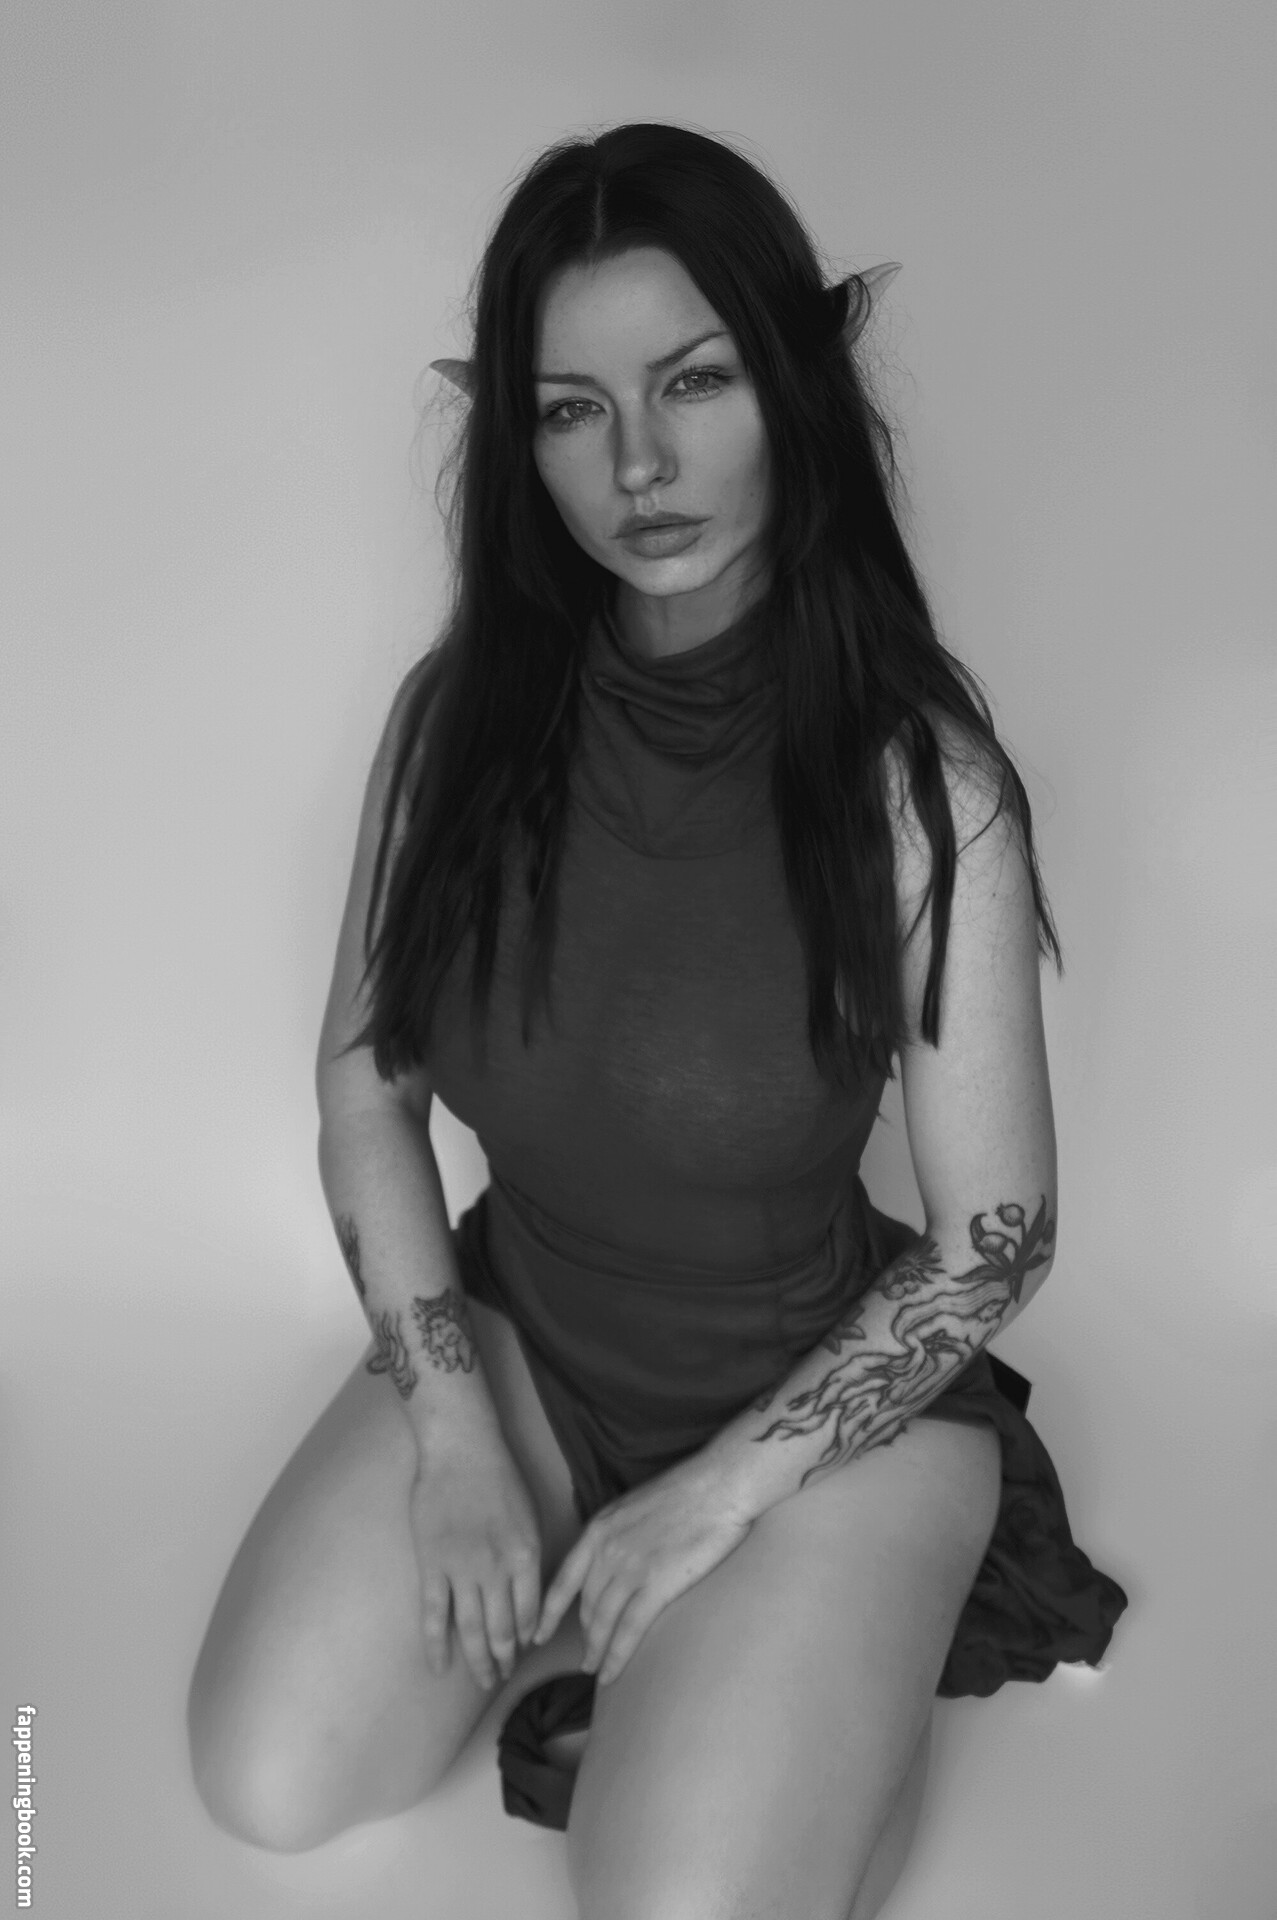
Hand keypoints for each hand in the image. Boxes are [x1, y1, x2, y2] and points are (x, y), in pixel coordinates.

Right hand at [408, 1427, 543, 1692]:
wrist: (461, 1451)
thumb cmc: (499, 1477)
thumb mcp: (528, 1516)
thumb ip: (527, 1555)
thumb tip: (525, 1590)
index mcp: (526, 1556)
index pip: (530, 1612)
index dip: (527, 1637)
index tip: (523, 1650)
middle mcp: (497, 1570)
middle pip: (503, 1629)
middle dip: (505, 1658)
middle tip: (503, 1675)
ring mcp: (462, 1571)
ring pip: (472, 1629)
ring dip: (479, 1660)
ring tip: (483, 1679)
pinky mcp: (432, 1567)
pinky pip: (435, 1615)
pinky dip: (436, 1645)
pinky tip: (439, 1667)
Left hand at [530, 1451, 753, 1685]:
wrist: (718, 1485)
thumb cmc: (687, 1491)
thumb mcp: (635, 1506)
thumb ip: (618, 1533)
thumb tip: (614, 1556)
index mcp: (599, 1529)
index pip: (563, 1580)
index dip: (547, 1612)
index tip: (536, 1634)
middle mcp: (606, 1551)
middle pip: (585, 1604)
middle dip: (583, 1633)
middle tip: (585, 1653)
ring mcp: (630, 1569)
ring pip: (602, 1622)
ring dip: (595, 1651)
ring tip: (593, 1671)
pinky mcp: (656, 1585)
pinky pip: (629, 1630)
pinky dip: (616, 1657)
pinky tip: (610, 1674)